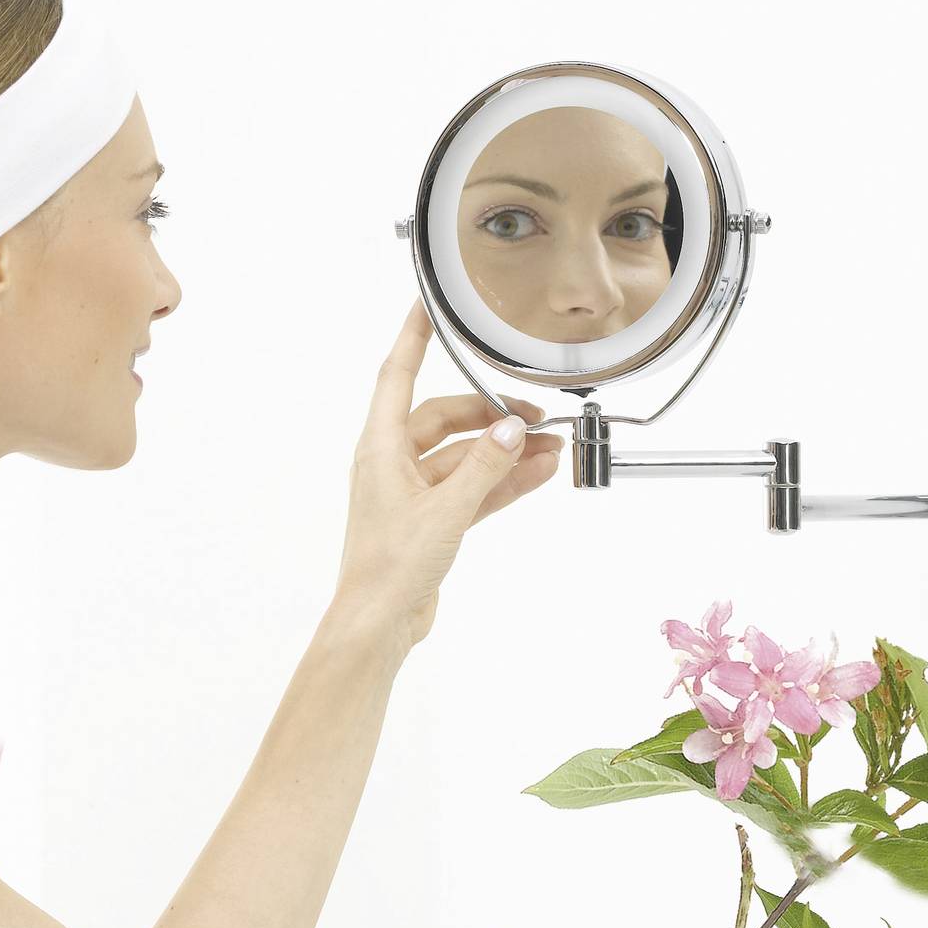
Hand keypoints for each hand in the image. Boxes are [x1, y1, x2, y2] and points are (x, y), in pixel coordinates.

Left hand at [333, 305, 562, 650]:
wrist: (379, 623)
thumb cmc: (390, 568)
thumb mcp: (445, 511)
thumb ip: (483, 469)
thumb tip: (511, 431)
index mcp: (381, 448)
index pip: (398, 375)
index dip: (413, 337)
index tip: (426, 304)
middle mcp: (393, 463)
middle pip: (446, 418)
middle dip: (491, 415)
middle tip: (534, 417)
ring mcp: (412, 493)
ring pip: (465, 457)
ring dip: (504, 452)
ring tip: (549, 447)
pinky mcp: (430, 520)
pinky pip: (472, 488)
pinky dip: (500, 482)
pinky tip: (536, 475)